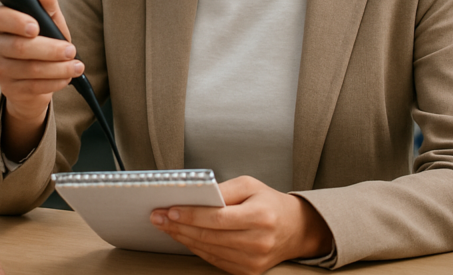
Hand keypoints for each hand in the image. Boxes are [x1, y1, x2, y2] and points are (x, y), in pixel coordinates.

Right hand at [0, 0, 83, 158]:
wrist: (36, 76)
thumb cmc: (42, 40)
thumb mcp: (48, 20)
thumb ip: (46, 3)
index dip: (16, 22)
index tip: (36, 27)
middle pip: (19, 47)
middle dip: (49, 49)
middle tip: (71, 50)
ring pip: (29, 69)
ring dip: (57, 68)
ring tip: (76, 66)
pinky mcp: (8, 87)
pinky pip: (33, 86)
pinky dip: (54, 82)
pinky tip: (67, 77)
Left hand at [149, 176, 331, 274]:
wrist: (295, 229)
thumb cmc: (269, 202)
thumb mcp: (249, 185)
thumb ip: (223, 189)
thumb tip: (195, 194)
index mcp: (260, 217)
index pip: (218, 218)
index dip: (191, 215)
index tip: (170, 210)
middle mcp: (258, 242)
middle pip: (209, 236)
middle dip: (179, 226)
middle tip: (157, 217)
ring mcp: (253, 261)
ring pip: (209, 250)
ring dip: (183, 238)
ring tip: (165, 225)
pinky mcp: (248, 271)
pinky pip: (215, 260)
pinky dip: (196, 248)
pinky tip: (184, 237)